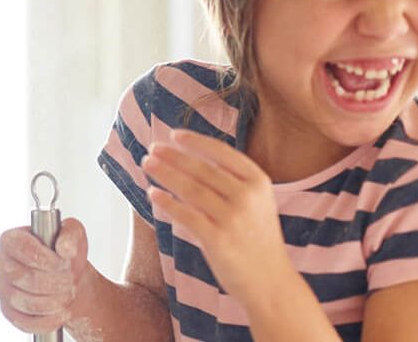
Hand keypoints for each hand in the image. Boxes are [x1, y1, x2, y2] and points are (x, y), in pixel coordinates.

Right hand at [0, 217, 91, 333]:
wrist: (66, 277)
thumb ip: (70, 234)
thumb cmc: (63, 255)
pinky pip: (27, 322)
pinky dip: (49, 320)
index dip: (47, 259)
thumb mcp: (73, 234)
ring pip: (28, 302)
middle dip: (55, 282)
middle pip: (26, 278)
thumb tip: (65, 248)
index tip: (64, 263)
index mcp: (10, 240)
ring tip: (68, 294)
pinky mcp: (9, 312)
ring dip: (55, 301)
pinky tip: (61, 312)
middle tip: (70, 280)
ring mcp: (3, 290)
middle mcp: (2, 265)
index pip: (23, 249)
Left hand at [141, 130, 292, 300]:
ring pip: (190, 188)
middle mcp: (247, 196)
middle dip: (173, 156)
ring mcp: (233, 218)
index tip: (174, 135)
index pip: (222, 152)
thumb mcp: (257, 203)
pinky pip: (185, 215)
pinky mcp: (217, 239)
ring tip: (147, 164)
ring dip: (165, 173)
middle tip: (152, 148)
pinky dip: (167, 202)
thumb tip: (191, 159)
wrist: (270, 281)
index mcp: (259, 181)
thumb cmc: (257, 239)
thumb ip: (233, 181)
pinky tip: (153, 194)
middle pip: (202, 169)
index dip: (196, 142)